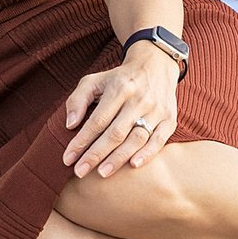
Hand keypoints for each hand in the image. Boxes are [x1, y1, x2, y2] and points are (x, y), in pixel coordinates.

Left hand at [61, 48, 179, 178]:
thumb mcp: (94, 80)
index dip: (82, 141)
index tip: (68, 158)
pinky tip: (133, 165)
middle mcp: (139, 99)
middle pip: (116, 132)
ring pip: (137, 138)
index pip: (97, 120)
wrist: (155, 65)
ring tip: (102, 173)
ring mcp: (156, 110)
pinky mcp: (170, 119)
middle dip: (96, 154)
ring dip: (119, 158)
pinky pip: (160, 140)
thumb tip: (70, 124)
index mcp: (119, 88)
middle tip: (80, 172)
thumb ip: (78, 100)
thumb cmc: (118, 78)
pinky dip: (147, 154)